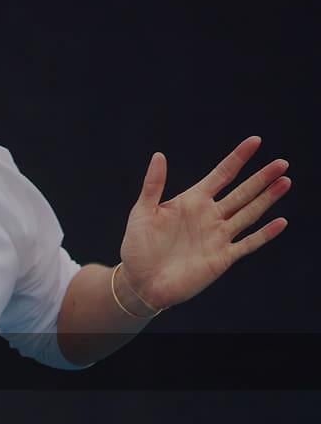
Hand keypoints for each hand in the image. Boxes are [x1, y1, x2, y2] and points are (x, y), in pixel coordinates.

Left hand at [119, 136, 290, 310]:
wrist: (140, 282)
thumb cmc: (137, 246)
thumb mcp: (143, 212)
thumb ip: (153, 185)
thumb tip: (159, 155)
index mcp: (192, 201)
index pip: (221, 174)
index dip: (238, 158)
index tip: (255, 141)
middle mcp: (209, 216)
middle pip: (242, 192)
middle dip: (261, 178)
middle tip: (282, 163)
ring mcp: (218, 237)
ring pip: (249, 213)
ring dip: (267, 199)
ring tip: (285, 182)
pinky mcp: (222, 258)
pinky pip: (248, 244)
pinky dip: (264, 234)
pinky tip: (280, 222)